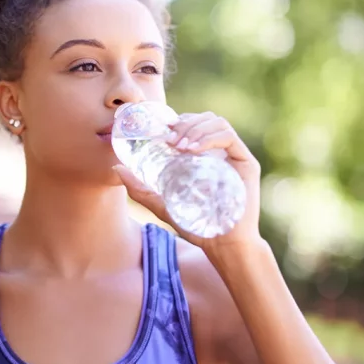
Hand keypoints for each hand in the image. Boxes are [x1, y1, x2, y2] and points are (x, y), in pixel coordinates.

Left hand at [113, 111, 262, 254]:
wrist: (222, 246)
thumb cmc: (196, 225)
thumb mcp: (161, 203)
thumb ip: (140, 189)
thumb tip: (117, 169)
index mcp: (205, 154)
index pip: (193, 123)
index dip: (177, 121)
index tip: (162, 131)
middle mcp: (221, 151)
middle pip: (205, 118)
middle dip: (184, 123)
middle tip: (169, 139)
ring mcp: (235, 156)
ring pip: (217, 123)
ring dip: (195, 128)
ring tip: (179, 145)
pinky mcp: (246, 163)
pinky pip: (229, 137)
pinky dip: (209, 138)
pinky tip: (193, 150)